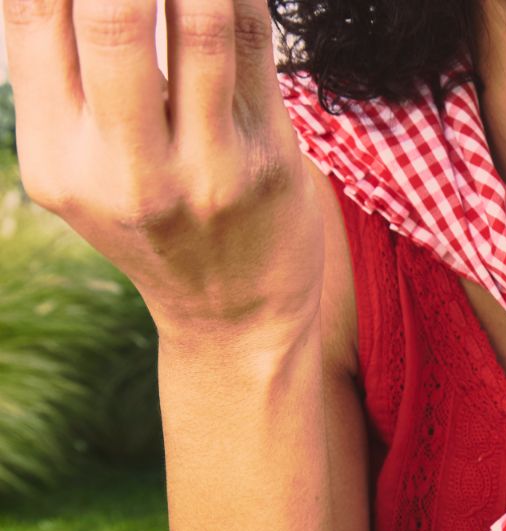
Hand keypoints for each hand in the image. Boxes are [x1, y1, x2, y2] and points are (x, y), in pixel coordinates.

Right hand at [2, 0, 323, 342]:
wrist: (236, 320)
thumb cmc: (155, 222)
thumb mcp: (81, 166)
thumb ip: (60, 71)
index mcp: (58, 159)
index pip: (31, 10)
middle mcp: (126, 170)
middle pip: (111, 11)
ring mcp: (205, 171)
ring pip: (201, 18)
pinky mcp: (269, 164)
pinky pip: (254, 43)